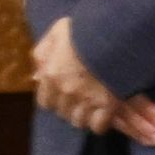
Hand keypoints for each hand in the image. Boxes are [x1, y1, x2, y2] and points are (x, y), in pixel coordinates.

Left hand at [32, 18, 154, 145]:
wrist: (117, 33)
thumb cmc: (88, 28)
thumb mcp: (58, 31)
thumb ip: (43, 52)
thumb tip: (37, 74)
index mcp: (51, 74)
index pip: (45, 102)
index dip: (56, 100)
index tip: (65, 95)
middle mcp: (65, 92)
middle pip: (63, 113)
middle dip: (71, 108)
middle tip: (83, 100)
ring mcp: (86, 101)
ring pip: (80, 121)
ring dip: (86, 116)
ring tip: (94, 107)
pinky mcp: (107, 106)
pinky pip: (99, 126)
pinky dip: (102, 122)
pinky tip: (106, 113)